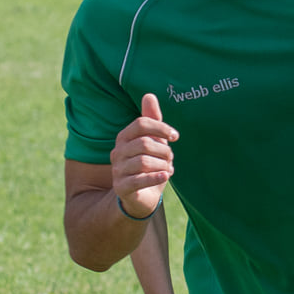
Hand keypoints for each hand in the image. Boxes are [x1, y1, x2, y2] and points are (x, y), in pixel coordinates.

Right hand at [110, 94, 177, 217]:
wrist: (140, 198)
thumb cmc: (148, 166)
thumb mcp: (152, 142)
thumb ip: (151, 120)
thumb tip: (149, 95)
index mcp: (123, 137)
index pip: (141, 124)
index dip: (161, 128)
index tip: (175, 136)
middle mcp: (117, 152)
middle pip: (145, 143)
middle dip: (164, 151)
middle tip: (170, 158)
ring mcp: (117, 170)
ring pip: (144, 162)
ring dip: (162, 165)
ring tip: (167, 169)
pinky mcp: (121, 188)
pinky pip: (139, 180)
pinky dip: (156, 177)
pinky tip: (166, 176)